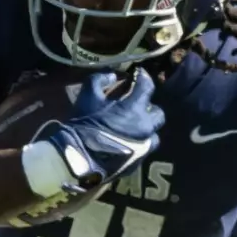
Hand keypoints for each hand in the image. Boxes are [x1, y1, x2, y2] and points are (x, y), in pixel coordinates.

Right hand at [38, 70, 165, 195]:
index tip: (138, 74)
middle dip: (149, 107)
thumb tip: (112, 76)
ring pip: (154, 135)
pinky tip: (127, 142)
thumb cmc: (85, 124)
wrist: (79, 159)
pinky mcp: (138, 162)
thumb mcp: (87, 95)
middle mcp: (145, 127)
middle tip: (137, 106)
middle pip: (158, 113)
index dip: (143, 77)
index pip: (147, 86)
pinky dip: (139, 144)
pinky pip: (144, 150)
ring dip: (147, 128)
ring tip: (134, 127)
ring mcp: (144, 147)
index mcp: (135, 109)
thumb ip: (100, 79)